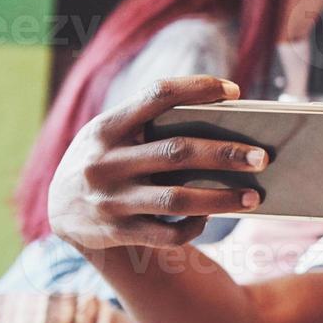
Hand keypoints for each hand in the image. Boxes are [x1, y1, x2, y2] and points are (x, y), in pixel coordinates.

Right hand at [48, 76, 268, 252]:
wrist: (59, 210)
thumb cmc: (107, 159)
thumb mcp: (113, 134)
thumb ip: (151, 125)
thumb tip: (225, 125)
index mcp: (106, 127)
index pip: (156, 95)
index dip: (197, 88)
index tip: (235, 91)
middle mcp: (104, 163)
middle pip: (177, 153)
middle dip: (225, 154)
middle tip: (263, 157)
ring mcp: (110, 200)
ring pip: (177, 200)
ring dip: (222, 199)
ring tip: (255, 196)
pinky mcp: (117, 233)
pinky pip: (168, 234)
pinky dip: (195, 226)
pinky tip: (210, 216)